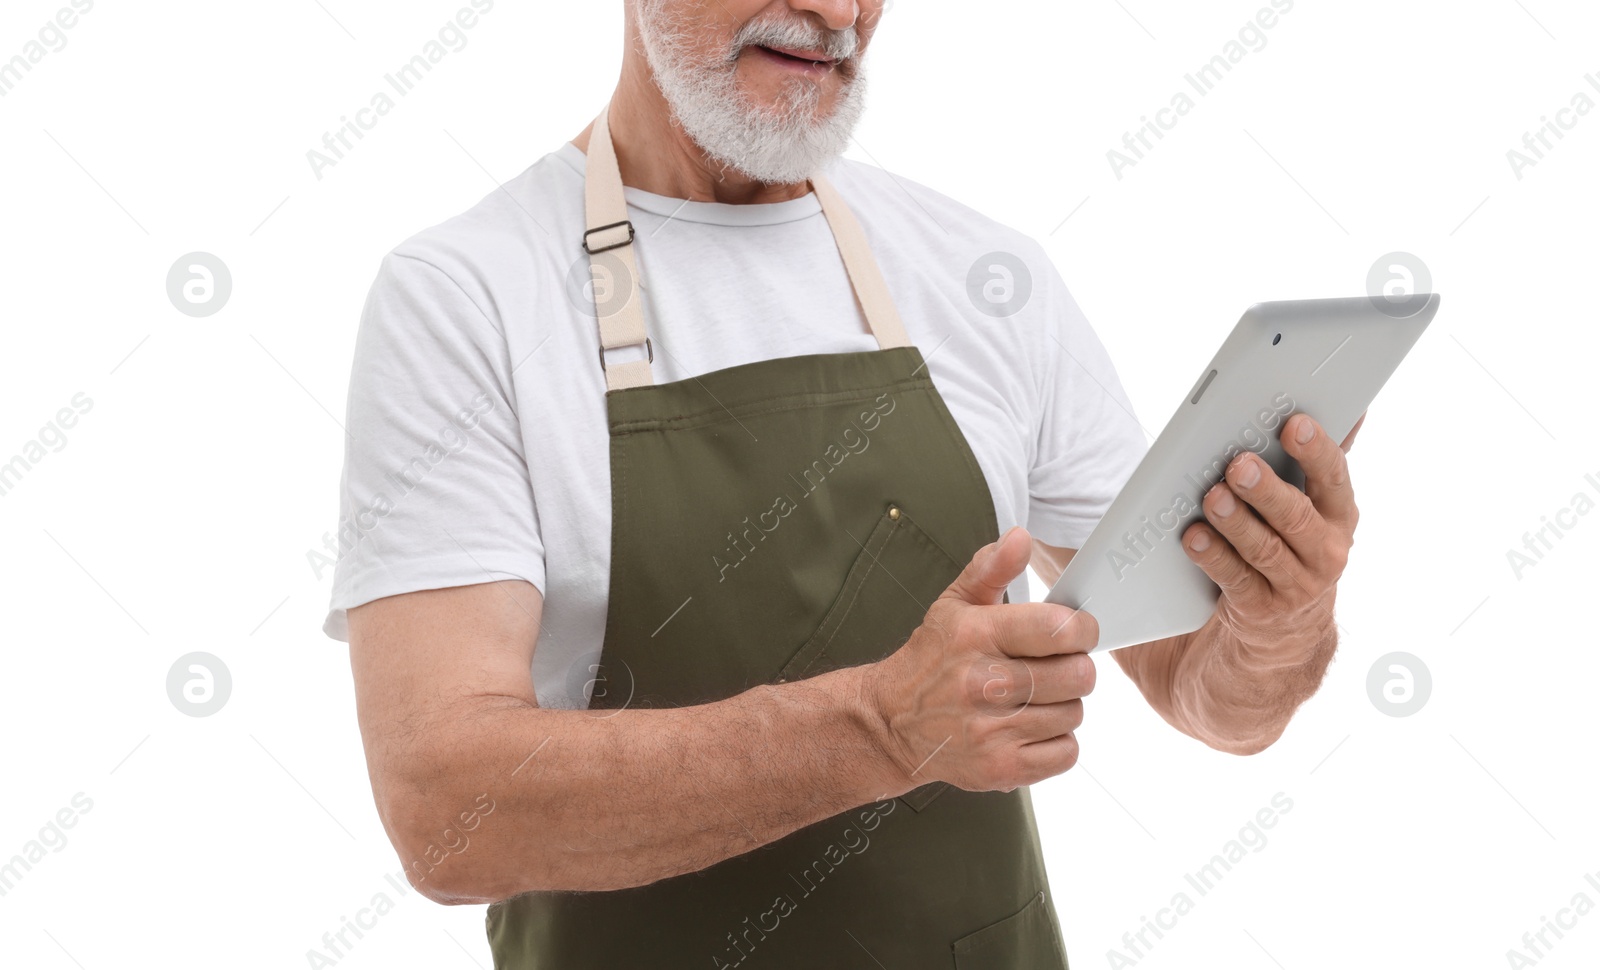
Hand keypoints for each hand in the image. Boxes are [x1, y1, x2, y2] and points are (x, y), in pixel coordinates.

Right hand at [859, 527, 1096, 793]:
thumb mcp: (953, 605)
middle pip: (1078, 675)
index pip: (1059, 629)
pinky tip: (1031, 727)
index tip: (1074, 632)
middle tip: (1055, 667)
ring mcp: (991, 730)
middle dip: (1075, 668)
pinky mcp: (999, 768)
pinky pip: (1066, 753)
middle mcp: (983, 684)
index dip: (1082, 629)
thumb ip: (991, 569)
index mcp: (977, 636)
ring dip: (1064, 705)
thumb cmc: (930, 660)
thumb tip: (1019, 537)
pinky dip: (1058, 741)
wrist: (889, 723)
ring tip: (1035, 698)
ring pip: (1074, 714)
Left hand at [1180, 411, 1363, 663]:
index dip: (1316, 450)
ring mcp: (1295, 584)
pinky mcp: (1262, 608)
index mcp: (1339, 514)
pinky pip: (1235, 579)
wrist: (1284, 627)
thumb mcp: (1313, 504)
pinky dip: (1212, 556)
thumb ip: (1318, 460)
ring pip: (1264, 549)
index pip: (1334, 476)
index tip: (1294, 423)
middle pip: (1295, 515)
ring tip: (1212, 497)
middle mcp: (1325, 550)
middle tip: (1239, 464)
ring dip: (1235, 521)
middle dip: (1265, 489)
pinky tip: (1193, 537)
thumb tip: (1353, 405)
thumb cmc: (1292, 543)